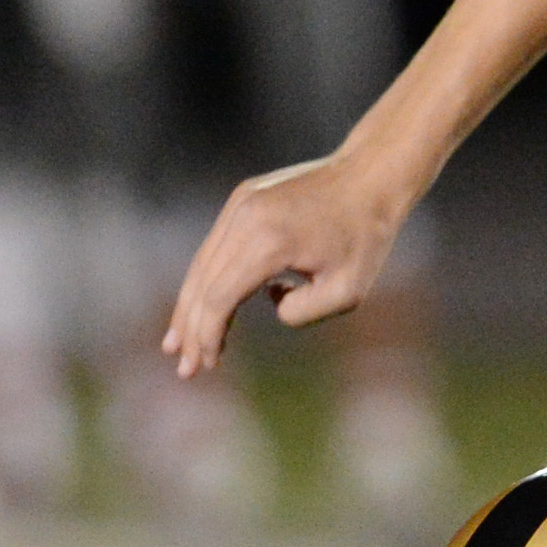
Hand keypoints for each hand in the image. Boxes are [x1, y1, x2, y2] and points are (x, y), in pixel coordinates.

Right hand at [162, 148, 405, 373]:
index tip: (206, 365)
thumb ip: (302, 313)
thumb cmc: (366, 238)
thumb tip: (269, 302)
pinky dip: (205, 279)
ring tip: (176, 344)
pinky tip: (200, 306)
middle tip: (185, 369)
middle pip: (203, 283)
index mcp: (269, 242)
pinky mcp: (242, 199)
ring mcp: (239, 205)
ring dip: (189, 307)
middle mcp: (245, 219)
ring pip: (202, 265)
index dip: (208, 335)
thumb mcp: (348, 291)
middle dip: (191, 330)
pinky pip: (215, 247)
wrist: (370, 177)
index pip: (220, 297)